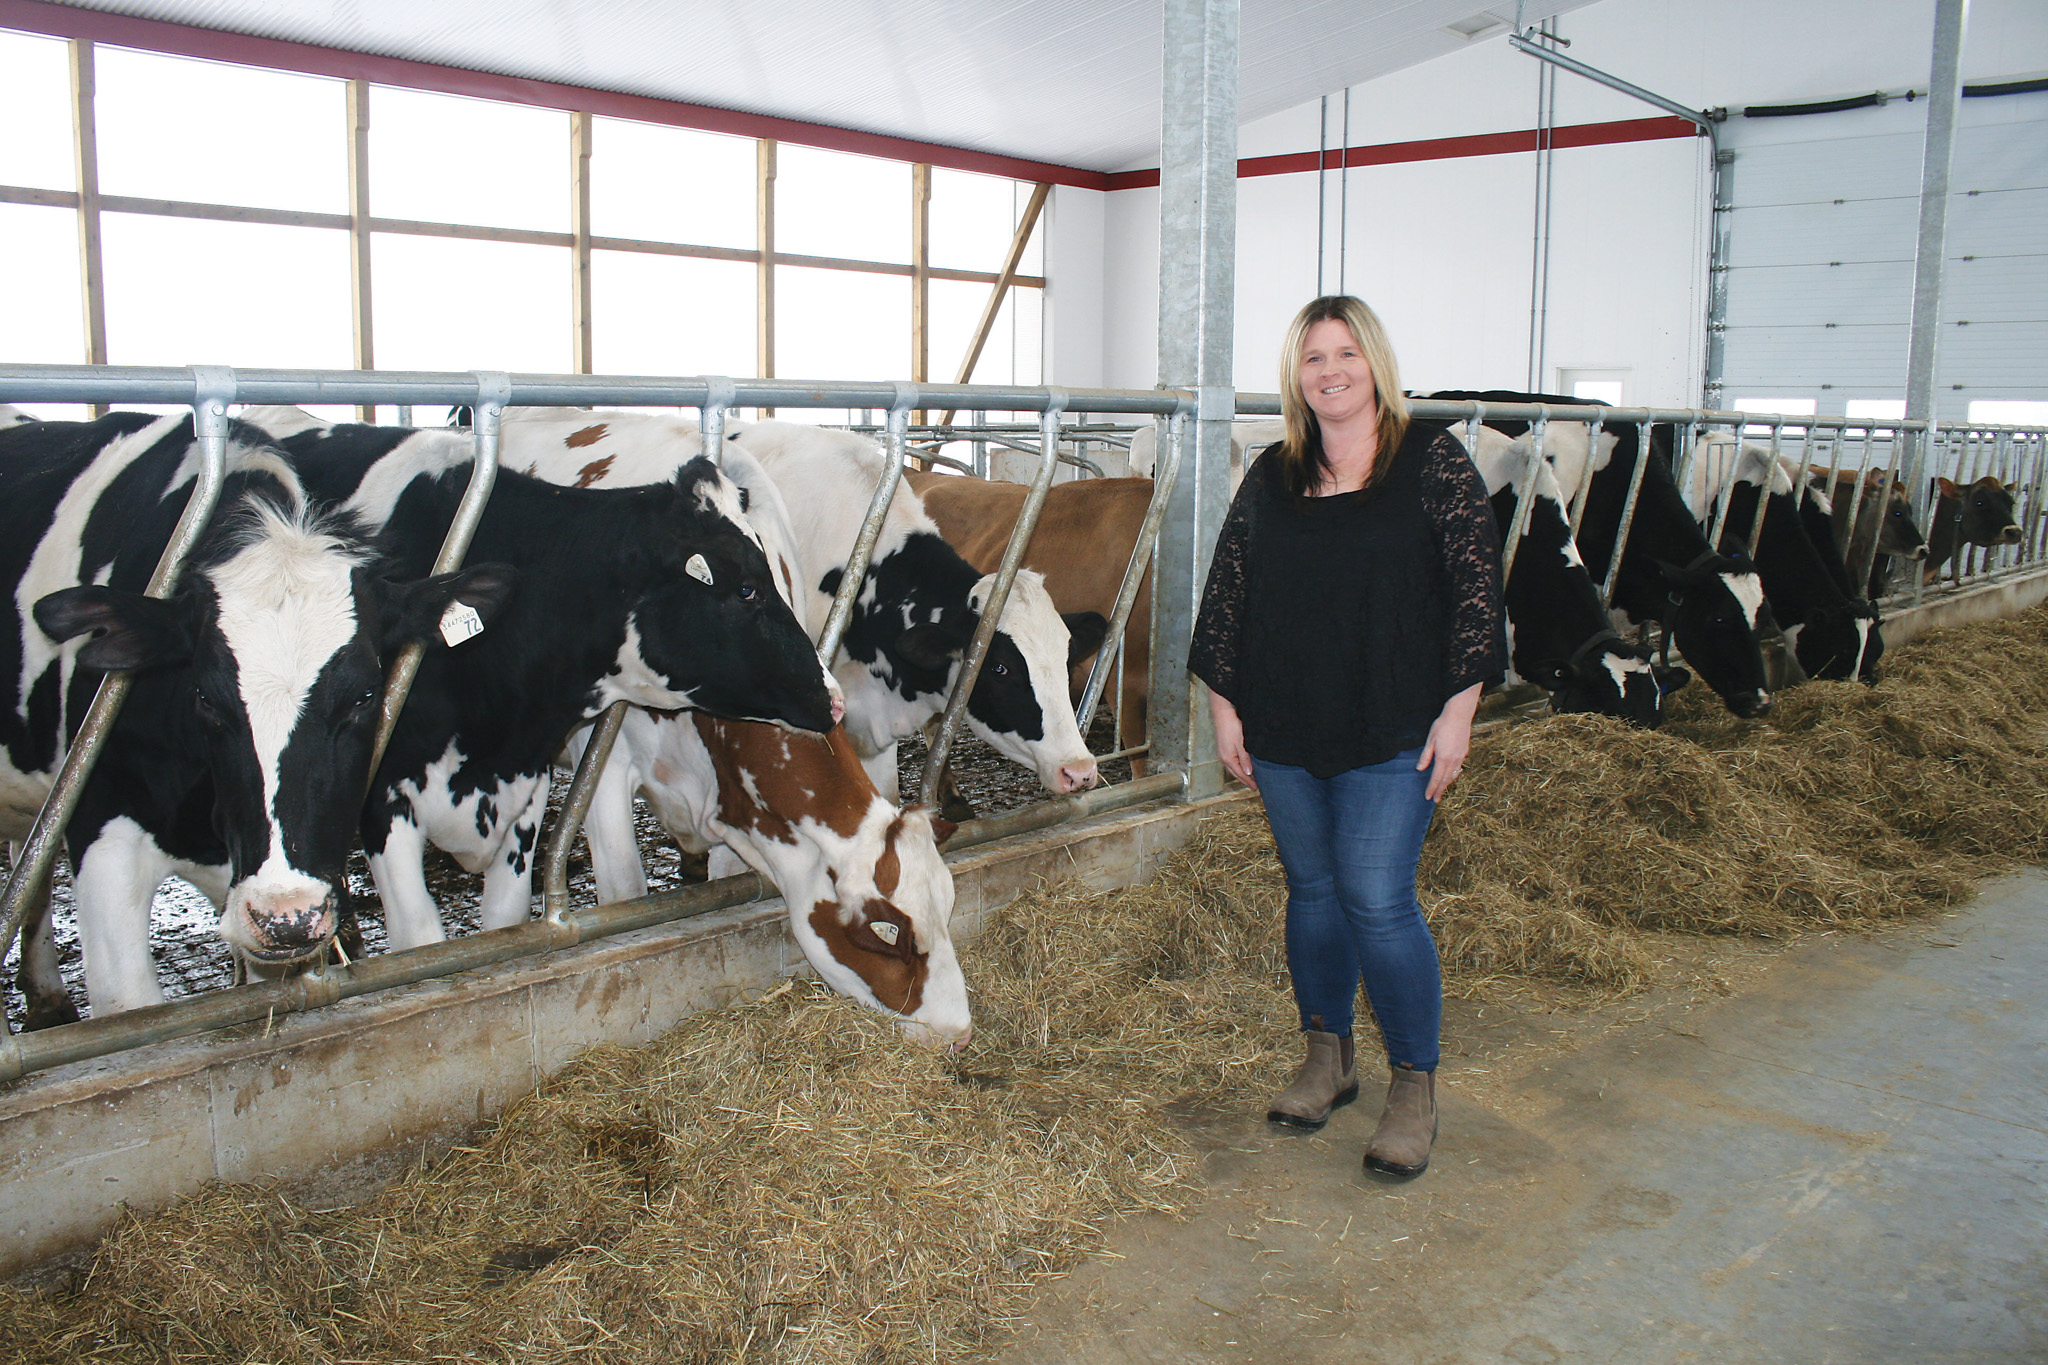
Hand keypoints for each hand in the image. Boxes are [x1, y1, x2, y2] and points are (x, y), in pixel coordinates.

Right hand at [1208, 688, 1257, 791]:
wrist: (1222, 714)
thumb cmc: (1232, 727)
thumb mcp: (1241, 744)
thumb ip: (1245, 759)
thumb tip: (1248, 773)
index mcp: (1228, 759)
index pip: (1240, 774)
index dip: (1249, 781)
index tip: (1256, 788)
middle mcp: (1223, 758)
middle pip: (1235, 773)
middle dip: (1245, 780)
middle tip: (1254, 786)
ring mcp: (1222, 753)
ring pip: (1233, 768)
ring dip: (1241, 774)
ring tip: (1250, 778)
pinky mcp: (1223, 748)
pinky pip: (1231, 762)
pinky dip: (1237, 766)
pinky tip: (1242, 766)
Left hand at [1418, 683, 1481, 801]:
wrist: (1459, 715)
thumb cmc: (1443, 725)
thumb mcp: (1430, 740)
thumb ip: (1426, 756)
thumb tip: (1420, 769)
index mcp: (1443, 758)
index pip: (1436, 778)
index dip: (1432, 788)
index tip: (1428, 796)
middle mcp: (1454, 760)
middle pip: (1446, 780)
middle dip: (1440, 790)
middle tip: (1435, 799)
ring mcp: (1461, 756)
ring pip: (1454, 775)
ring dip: (1447, 784)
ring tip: (1442, 790)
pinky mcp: (1464, 752)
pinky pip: (1458, 768)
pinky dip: (1454, 775)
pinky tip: (1451, 775)